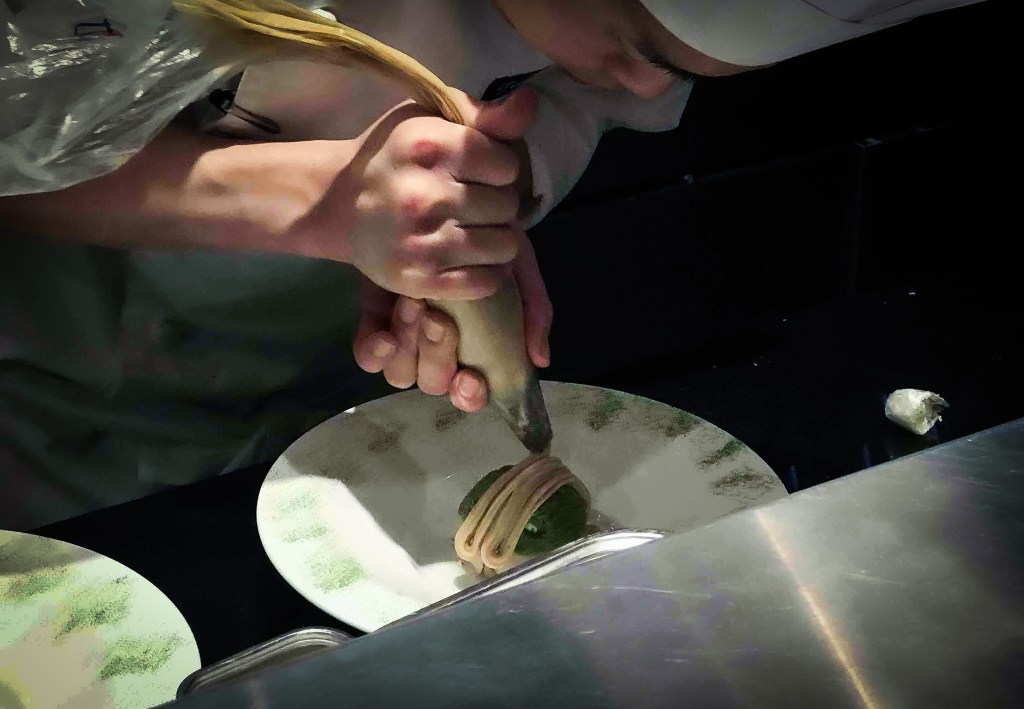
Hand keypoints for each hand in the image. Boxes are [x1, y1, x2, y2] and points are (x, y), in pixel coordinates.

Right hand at [308, 86, 538, 301]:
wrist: (338, 205)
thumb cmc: (393, 156)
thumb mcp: (429, 118)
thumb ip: (483, 113)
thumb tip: (529, 103)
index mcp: (429, 147)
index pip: (507, 165)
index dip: (500, 168)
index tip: (480, 171)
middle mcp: (425, 195)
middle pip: (508, 206)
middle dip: (498, 204)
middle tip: (474, 203)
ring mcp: (423, 242)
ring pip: (504, 246)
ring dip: (496, 239)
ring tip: (475, 229)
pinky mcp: (421, 279)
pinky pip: (487, 282)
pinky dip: (487, 272)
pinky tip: (470, 256)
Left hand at [353, 231, 552, 411]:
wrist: (443, 194)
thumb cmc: (488, 234)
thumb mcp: (517, 264)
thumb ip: (532, 308)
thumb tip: (540, 359)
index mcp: (474, 345)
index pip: (470, 390)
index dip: (470, 394)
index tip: (470, 378)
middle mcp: (439, 347)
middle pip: (434, 381)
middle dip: (437, 356)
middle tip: (439, 320)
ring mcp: (407, 335)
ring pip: (401, 373)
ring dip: (410, 346)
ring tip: (414, 305)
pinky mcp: (376, 318)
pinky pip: (369, 355)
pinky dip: (375, 351)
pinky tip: (385, 335)